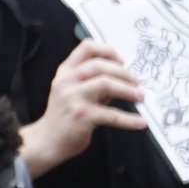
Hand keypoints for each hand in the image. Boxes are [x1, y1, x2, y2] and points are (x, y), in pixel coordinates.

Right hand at [25, 42, 147, 171]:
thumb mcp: (75, 91)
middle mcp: (67, 81)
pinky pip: (111, 114)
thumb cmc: (66, 115)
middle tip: (137, 82)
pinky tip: (141, 122)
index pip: (86, 47)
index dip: (108, 50)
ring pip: (106, 84)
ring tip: (140, 96)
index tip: (123, 60)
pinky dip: (129, 119)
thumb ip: (95, 81)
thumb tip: (124, 76)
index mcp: (66, 71)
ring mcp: (73, 98)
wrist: (47, 140)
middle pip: (100, 65)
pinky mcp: (81, 116)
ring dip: (128, 90)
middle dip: (124, 73)